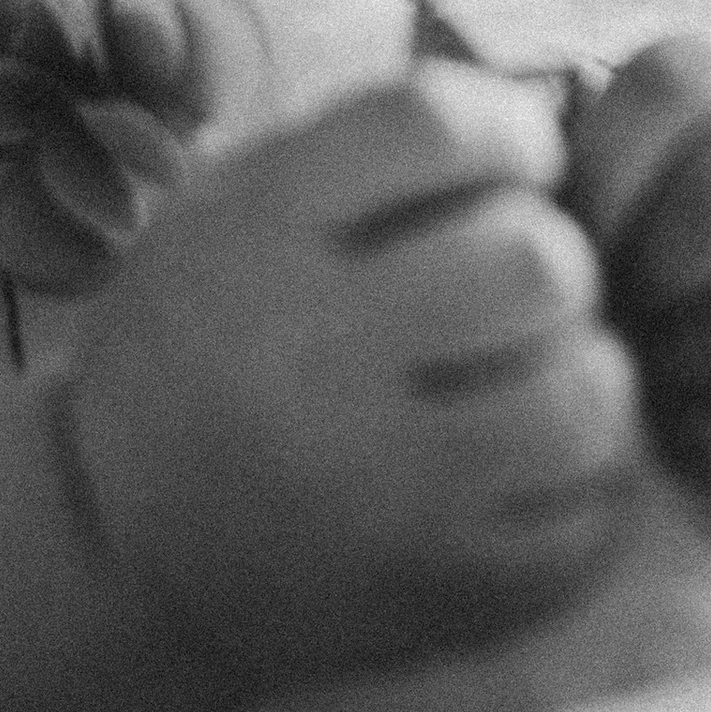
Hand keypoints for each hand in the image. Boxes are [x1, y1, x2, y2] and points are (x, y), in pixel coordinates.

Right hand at [53, 68, 643, 687]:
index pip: (432, 125)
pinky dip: (584, 482)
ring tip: (536, 371)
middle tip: (514, 283)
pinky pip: (586, 516)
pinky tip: (530, 464)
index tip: (515, 159)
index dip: (508, 127)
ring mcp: (376, 488)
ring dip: (584, 369)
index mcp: (256, 235)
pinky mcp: (434, 592)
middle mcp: (309, 354)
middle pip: (533, 258)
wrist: (124, 547)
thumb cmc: (207, 344)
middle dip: (549, 255)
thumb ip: (355, 154)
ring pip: (582, 393)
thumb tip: (531, 119)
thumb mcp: (227, 212)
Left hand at [565, 23, 710, 512]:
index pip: (683, 79)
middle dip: (664, 260)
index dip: (605, 166)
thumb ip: (607, 158)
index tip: (564, 238)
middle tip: (612, 314)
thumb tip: (508, 219)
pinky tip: (695, 442)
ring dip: (710, 357)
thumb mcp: (685, 150)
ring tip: (648, 379)